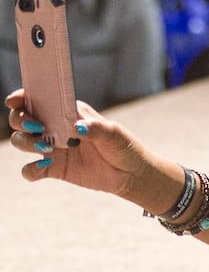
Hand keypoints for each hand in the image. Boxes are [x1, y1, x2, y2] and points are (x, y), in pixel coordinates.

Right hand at [7, 91, 147, 196]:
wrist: (130, 174)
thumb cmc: (123, 146)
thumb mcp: (113, 133)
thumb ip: (95, 128)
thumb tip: (77, 127)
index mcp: (66, 112)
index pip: (37, 100)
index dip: (21, 97)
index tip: (15, 100)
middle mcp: (54, 128)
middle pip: (20, 119)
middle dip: (21, 120)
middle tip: (38, 127)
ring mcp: (51, 149)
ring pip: (21, 141)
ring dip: (26, 142)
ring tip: (47, 148)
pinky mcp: (53, 169)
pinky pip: (30, 170)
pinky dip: (31, 169)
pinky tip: (45, 166)